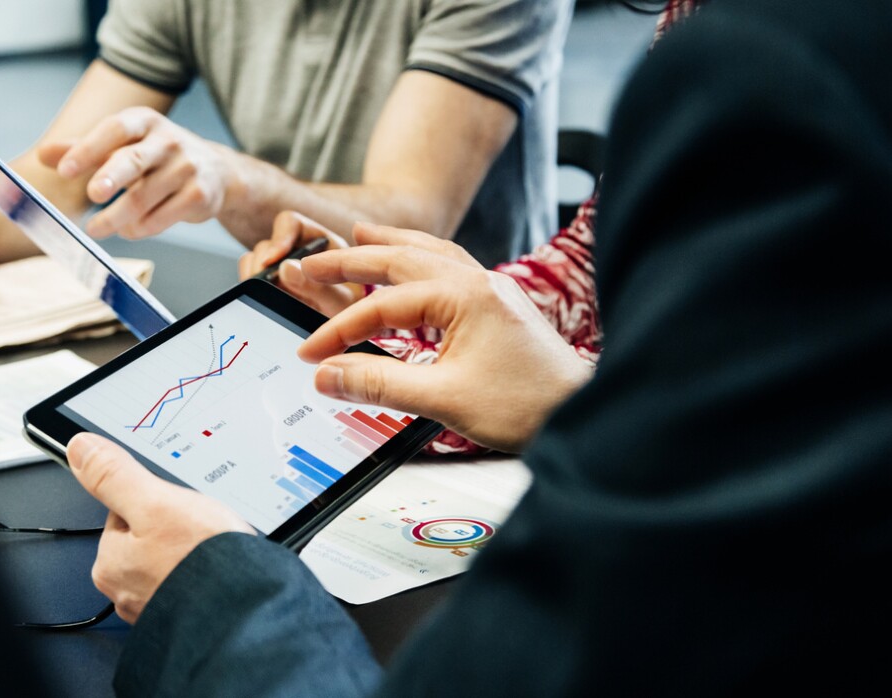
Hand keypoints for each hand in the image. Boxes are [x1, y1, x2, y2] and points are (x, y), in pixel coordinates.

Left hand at [39, 107, 235, 239]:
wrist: (216, 172)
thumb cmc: (157, 156)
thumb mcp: (124, 144)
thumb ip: (85, 148)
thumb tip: (43, 154)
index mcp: (145, 122)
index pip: (114, 130)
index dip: (88, 148)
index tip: (63, 169)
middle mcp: (168, 141)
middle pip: (133, 160)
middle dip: (111, 177)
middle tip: (93, 194)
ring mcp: (186, 168)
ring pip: (143, 198)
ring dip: (115, 218)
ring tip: (96, 229)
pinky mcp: (198, 195)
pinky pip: (161, 218)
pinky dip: (139, 228)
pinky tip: (128, 229)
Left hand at [66, 432, 253, 623]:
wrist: (248, 609)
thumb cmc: (200, 564)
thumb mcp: (155, 502)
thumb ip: (115, 475)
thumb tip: (81, 448)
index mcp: (110, 563)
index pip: (124, 511)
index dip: (154, 500)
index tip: (174, 505)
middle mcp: (126, 591)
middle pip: (148, 536)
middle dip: (175, 527)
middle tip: (199, 528)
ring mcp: (157, 605)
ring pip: (172, 558)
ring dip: (192, 551)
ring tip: (213, 549)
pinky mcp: (186, 613)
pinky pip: (192, 581)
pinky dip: (205, 573)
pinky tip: (220, 568)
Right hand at [237, 212, 357, 315]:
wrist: (346, 331)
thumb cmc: (353, 311)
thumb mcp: (343, 302)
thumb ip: (320, 288)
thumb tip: (285, 268)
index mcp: (320, 242)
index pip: (291, 224)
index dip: (278, 238)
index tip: (270, 261)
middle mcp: (297, 250)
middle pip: (266, 246)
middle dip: (261, 268)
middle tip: (263, 290)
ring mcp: (280, 267)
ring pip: (253, 262)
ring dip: (255, 281)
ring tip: (267, 300)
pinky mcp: (268, 285)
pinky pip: (249, 281)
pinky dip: (252, 291)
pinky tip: (264, 305)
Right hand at [297, 242, 591, 452]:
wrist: (581, 412)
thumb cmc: (526, 406)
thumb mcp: (444, 399)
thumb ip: (379, 384)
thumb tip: (327, 376)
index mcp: (464, 296)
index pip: (382, 306)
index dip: (339, 331)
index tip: (310, 355)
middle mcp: (478, 282)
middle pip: (402, 257)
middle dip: (351, 259)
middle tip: (310, 263)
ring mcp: (492, 290)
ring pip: (431, 251)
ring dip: (391, 243)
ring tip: (360, 233)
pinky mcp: (500, 305)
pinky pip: (452, 265)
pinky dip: (422, 256)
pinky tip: (416, 263)